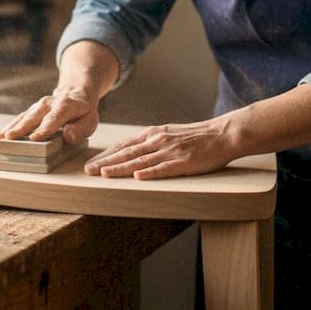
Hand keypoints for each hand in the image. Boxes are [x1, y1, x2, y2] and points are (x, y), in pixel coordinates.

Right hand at [0, 86, 100, 145]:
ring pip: (23, 117)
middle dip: (21, 128)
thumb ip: (80, 129)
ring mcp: (37, 107)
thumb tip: (68, 136)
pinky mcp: (30, 111)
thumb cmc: (83, 112)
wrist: (75, 94)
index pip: (54, 118)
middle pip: (33, 117)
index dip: (44, 128)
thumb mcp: (90, 121)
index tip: (34, 138)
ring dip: (11, 128)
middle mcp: (48, 104)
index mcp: (65, 106)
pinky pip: (19, 119)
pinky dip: (8, 127)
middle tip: (10, 137)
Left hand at [84, 119, 236, 179]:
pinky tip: (138, 176)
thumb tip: (131, 151)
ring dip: (121, 168)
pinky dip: (150, 172)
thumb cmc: (196, 136)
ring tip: (104, 175)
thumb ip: (150, 142)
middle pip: (127, 153)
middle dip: (105, 163)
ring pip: (140, 161)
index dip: (106, 156)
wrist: (222, 133)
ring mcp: (170, 151)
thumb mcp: (168, 134)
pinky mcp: (184, 162)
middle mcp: (157, 141)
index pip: (123, 146)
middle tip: (88, 171)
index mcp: (152, 134)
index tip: (90, 164)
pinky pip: (164, 168)